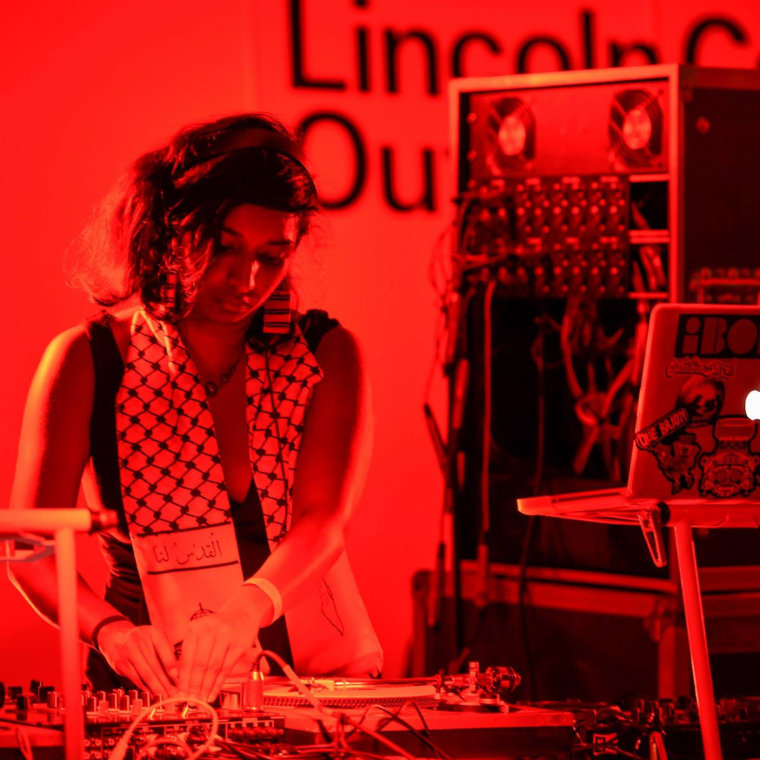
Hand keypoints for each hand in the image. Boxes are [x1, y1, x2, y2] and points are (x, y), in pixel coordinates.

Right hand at [97, 621, 178, 696]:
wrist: (115, 637)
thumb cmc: (142, 640)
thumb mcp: (155, 638)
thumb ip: (166, 651)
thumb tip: (177, 671)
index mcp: (153, 632)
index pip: (163, 648)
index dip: (170, 664)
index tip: (177, 677)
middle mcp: (140, 640)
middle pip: (155, 664)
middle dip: (166, 681)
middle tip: (174, 692)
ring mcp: (129, 652)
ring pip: (146, 673)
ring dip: (157, 687)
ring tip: (165, 695)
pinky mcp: (121, 664)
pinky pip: (136, 678)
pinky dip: (145, 687)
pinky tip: (152, 693)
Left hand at [177, 585, 269, 701]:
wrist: (243, 613)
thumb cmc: (218, 627)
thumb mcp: (201, 632)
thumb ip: (192, 652)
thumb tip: (181, 682)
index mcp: (196, 628)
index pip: (187, 658)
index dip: (183, 679)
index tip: (179, 694)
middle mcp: (210, 630)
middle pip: (200, 664)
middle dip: (194, 686)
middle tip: (189, 701)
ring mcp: (227, 637)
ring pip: (213, 667)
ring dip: (206, 687)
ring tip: (200, 700)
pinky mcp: (239, 645)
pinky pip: (226, 668)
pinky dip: (218, 684)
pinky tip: (212, 694)